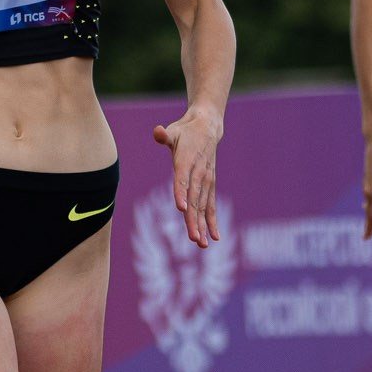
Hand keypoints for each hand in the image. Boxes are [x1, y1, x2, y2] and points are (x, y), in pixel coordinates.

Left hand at [151, 107, 222, 246]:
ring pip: (203, 206)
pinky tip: (214, 238)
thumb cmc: (185, 131)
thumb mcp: (174, 130)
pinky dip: (212, 221)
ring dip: (203, 225)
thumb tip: (157, 131)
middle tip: (193, 238)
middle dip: (194, 220)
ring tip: (201, 244)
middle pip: (195, 199)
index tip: (181, 209)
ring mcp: (206, 181)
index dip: (182, 194)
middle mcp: (199, 173)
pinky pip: (210, 205)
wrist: (208, 127)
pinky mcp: (210, 185)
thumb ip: (164, 135)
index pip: (183, 180)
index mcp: (187, 161)